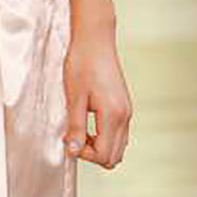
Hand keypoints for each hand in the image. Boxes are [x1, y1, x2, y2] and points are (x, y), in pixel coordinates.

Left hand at [63, 32, 131, 169]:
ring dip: (99, 146)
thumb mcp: (74, 98)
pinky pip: (119, 133)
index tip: (69, 138)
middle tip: (74, 136)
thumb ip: (76, 127)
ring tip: (80, 129)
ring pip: (119, 146)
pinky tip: (89, 122)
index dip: (84, 154)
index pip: (104, 155)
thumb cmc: (82, 65)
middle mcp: (125, 116)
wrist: (95, 40)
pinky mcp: (124, 106)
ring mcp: (127, 111)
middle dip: (92, 153)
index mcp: (113, 115)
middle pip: (114, 156)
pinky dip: (105, 136)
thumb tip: (73, 152)